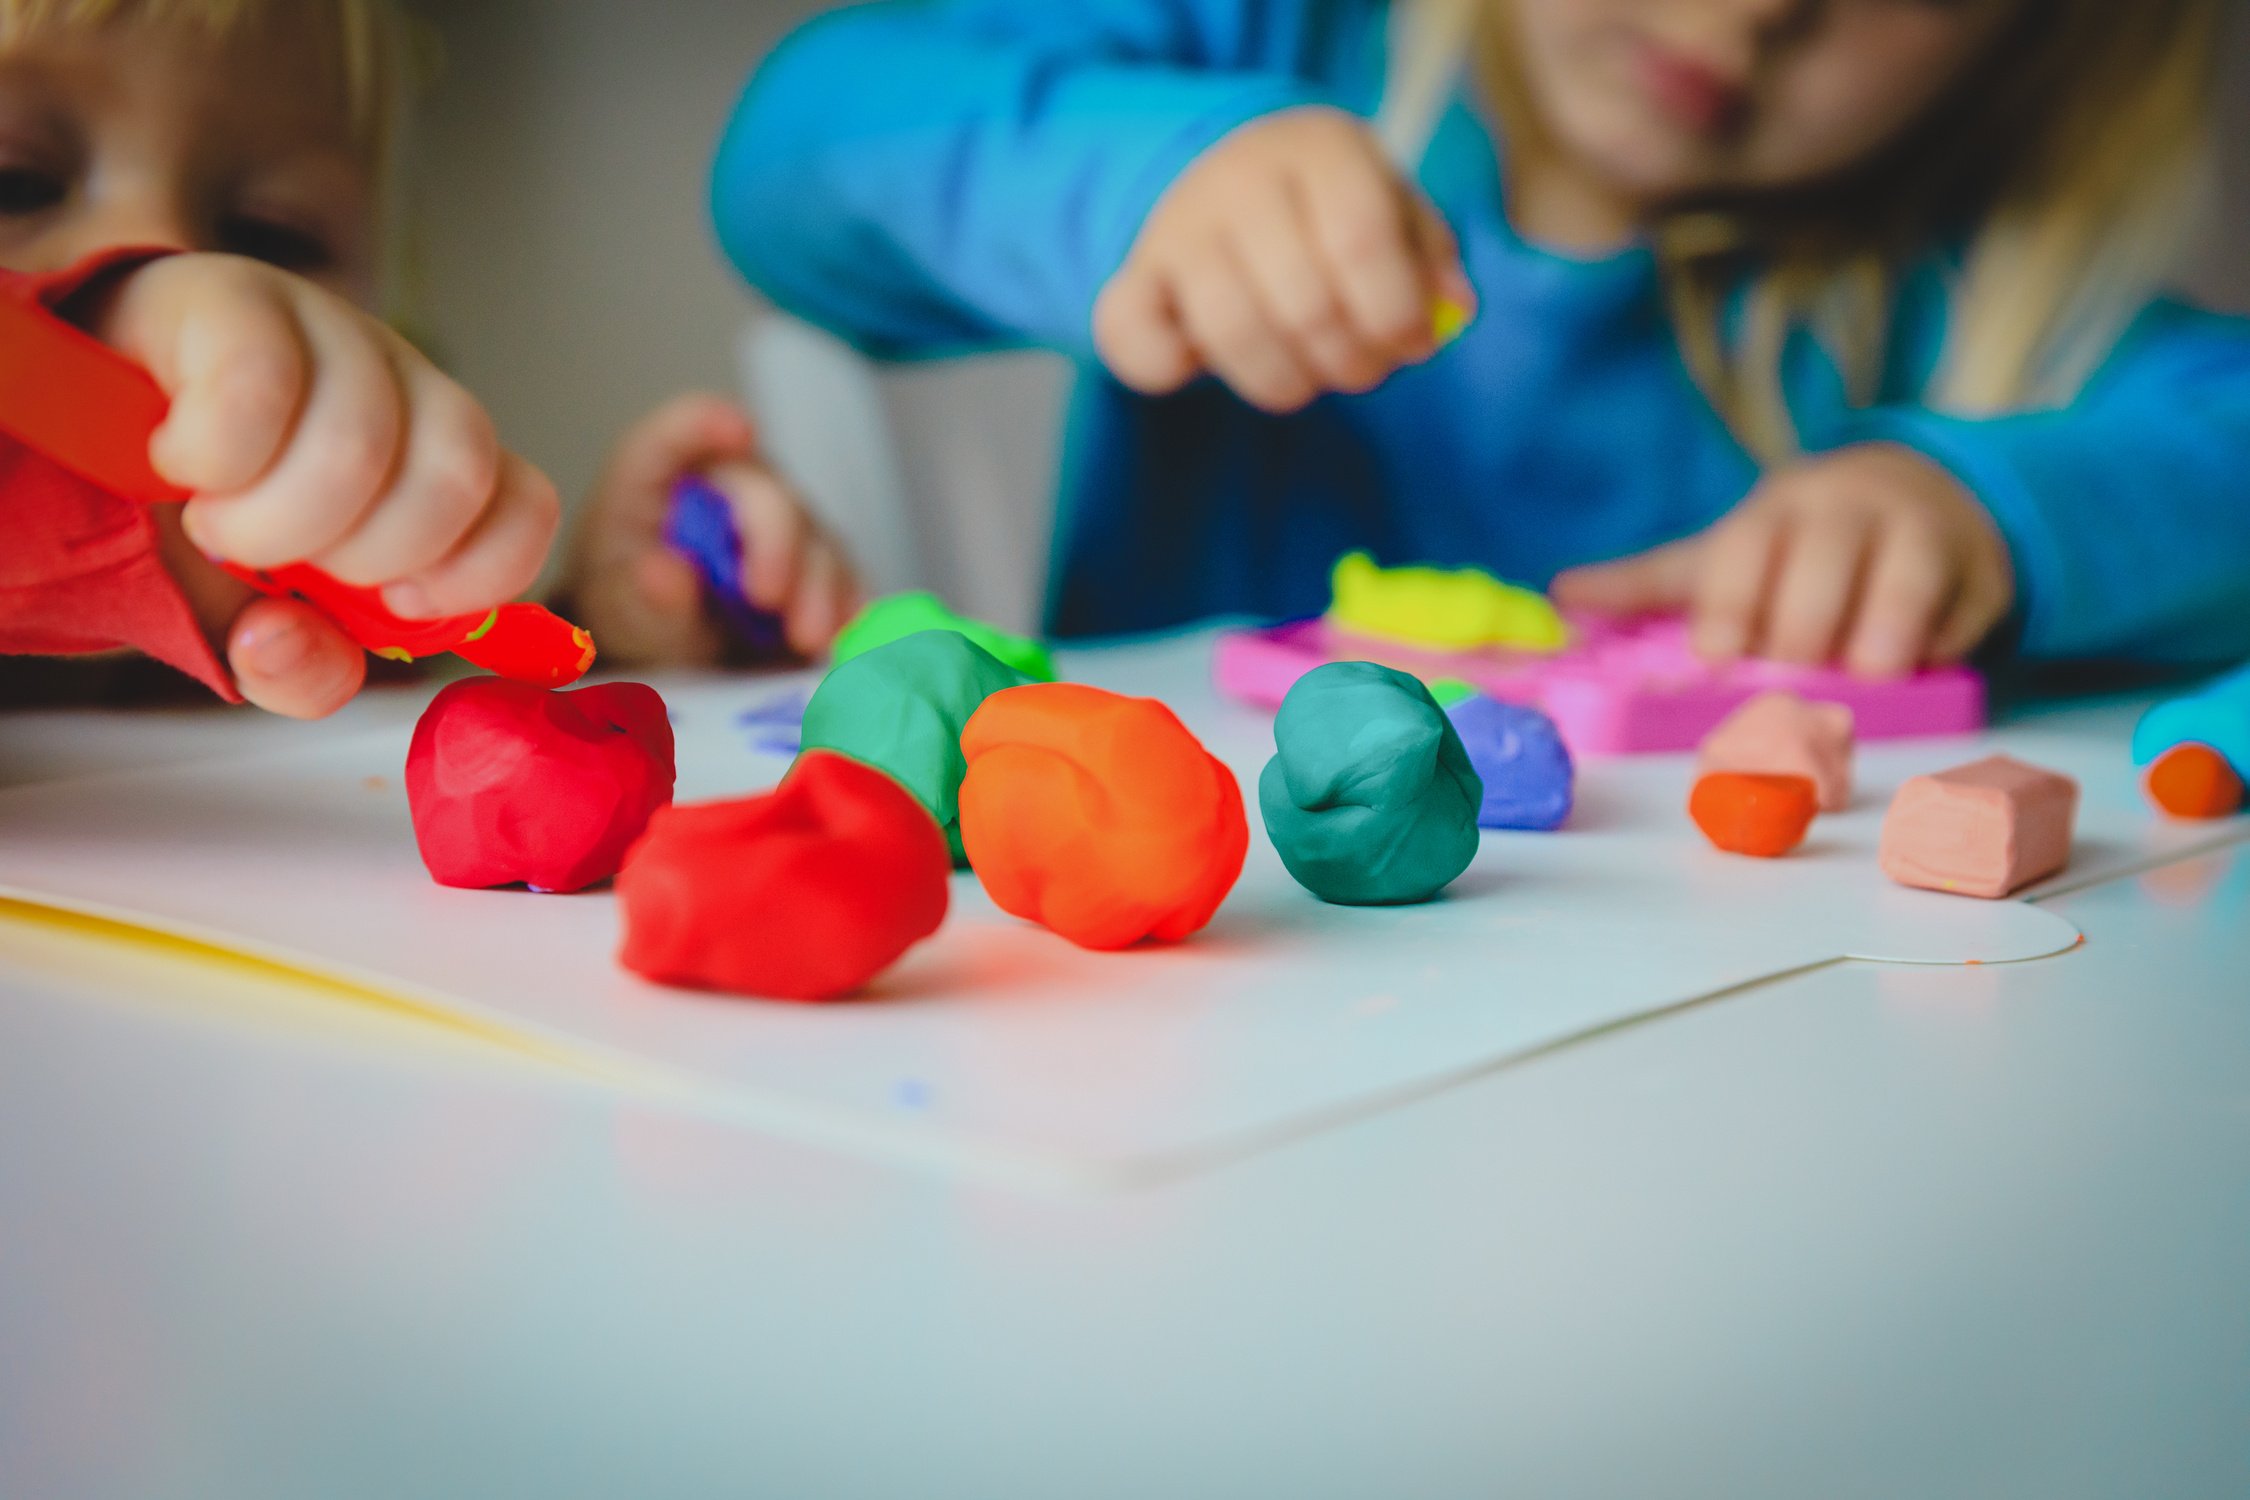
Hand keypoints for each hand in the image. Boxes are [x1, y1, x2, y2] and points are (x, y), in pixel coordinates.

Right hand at [102, 253, 560, 716]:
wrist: (74, 418)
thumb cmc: (195, 518)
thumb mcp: (253, 617)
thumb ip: (299, 668)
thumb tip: (286, 648)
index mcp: (437, 460)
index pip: (527, 506)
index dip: (473, 573)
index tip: (393, 602)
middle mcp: (405, 385)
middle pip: (456, 475)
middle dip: (361, 556)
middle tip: (281, 561)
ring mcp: (328, 330)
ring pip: (360, 441)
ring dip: (273, 520)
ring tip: (215, 522)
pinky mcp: (237, 295)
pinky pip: (259, 387)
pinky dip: (212, 457)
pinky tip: (178, 462)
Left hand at [564, 394, 858, 665]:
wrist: (663, 640)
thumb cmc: (631, 600)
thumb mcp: (619, 604)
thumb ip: (640, 591)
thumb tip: (664, 573)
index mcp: (660, 473)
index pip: (681, 431)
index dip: (708, 425)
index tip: (737, 433)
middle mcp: (729, 483)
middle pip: (767, 493)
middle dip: (777, 543)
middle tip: (767, 597)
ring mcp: (780, 519)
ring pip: (815, 537)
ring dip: (818, 587)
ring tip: (807, 637)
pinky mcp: (815, 562)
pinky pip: (843, 575)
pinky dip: (845, 604)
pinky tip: (842, 633)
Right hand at [1093, 105, 1474, 414]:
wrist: (1227, 172)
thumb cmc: (1329, 206)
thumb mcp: (1392, 206)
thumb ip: (1428, 256)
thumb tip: (1451, 308)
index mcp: (1318, 150)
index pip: (1361, 240)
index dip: (1394, 312)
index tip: (1413, 344)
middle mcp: (1239, 181)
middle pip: (1303, 301)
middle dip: (1348, 360)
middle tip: (1363, 368)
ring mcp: (1176, 231)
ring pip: (1231, 333)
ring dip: (1284, 382)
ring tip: (1308, 376)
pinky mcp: (1133, 281)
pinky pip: (1139, 347)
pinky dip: (1175, 370)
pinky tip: (1209, 357)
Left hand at [1552, 444, 2015, 677]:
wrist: (1916, 495)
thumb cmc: (1799, 545)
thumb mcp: (1726, 553)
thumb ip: (1649, 583)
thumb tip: (1561, 597)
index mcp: (1775, 509)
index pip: (1745, 553)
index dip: (1730, 610)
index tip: (1716, 661)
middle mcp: (1848, 512)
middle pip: (1819, 582)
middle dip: (1801, 641)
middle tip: (1786, 686)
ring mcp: (1921, 535)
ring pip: (1900, 597)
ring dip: (1875, 650)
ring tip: (1860, 682)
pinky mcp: (1980, 574)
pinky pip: (1959, 625)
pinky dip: (1937, 656)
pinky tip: (1920, 667)